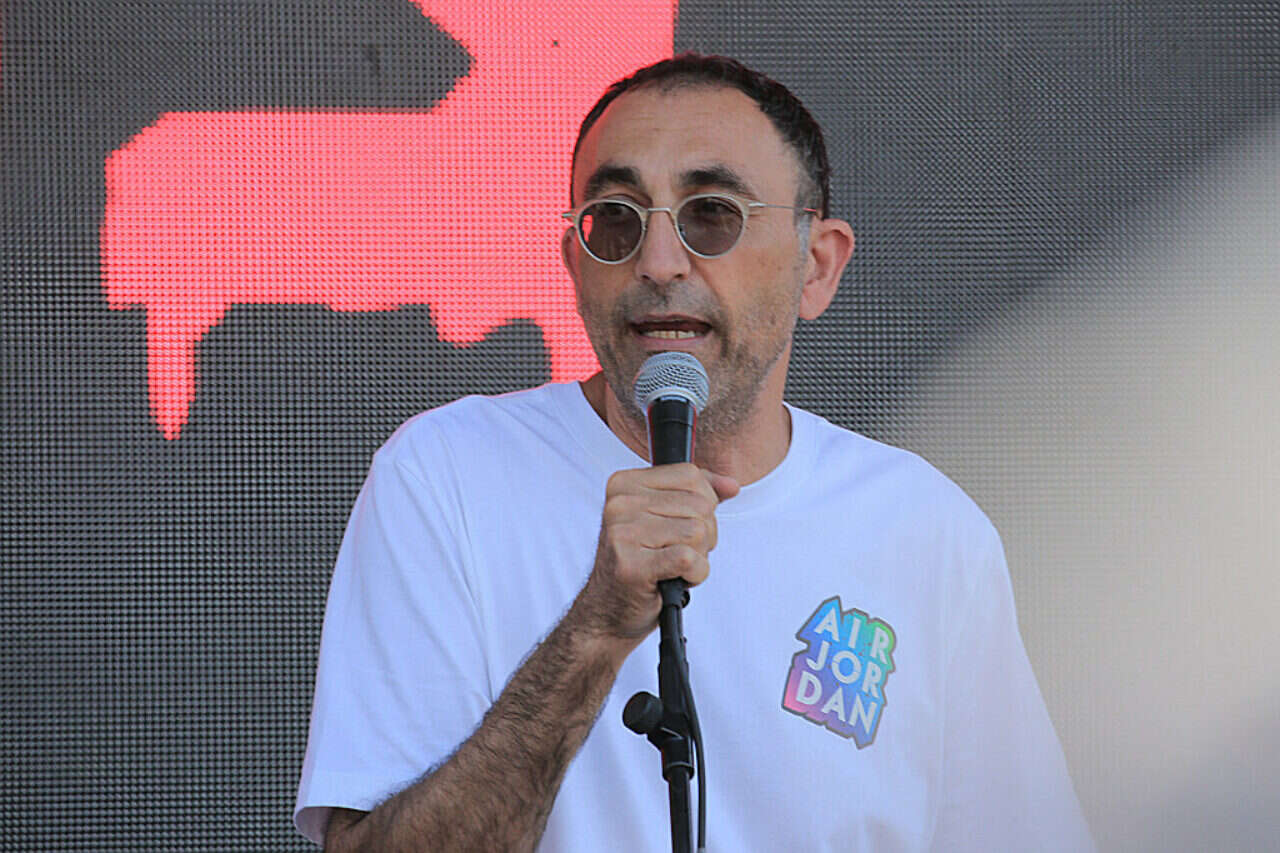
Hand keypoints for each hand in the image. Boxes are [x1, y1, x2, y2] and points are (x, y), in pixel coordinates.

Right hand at [571, 463, 739, 649]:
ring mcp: (623, 535)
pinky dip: (694, 574)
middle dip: (704, 534)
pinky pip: (689, 559)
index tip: (681, 526)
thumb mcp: (665, 518)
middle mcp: (619, 504)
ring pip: (698, 532)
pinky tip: (675, 578)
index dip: (703, 505)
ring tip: (674, 566)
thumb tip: (732, 485)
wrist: (609, 610)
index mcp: (625, 484)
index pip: (690, 475)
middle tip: (677, 552)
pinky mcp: (632, 565)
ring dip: (698, 556)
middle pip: (700, 505)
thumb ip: (699, 495)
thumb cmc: (641, 563)